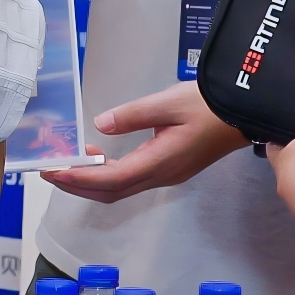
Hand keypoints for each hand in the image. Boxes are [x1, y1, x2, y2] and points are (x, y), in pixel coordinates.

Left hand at [39, 79, 248, 202]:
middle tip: (49, 170)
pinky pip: (132, 179)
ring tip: (68, 163)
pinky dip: (108, 173)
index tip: (53, 171)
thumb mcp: (169, 102)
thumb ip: (133, 115)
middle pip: (111, 192)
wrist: (244, 113)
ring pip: (120, 188)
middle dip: (77, 185)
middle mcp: (161, 176)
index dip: (79, 178)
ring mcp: (166, 175)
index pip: (110, 179)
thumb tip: (100, 125)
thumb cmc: (209, 105)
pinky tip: (99, 156)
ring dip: (91, 181)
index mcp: (159, 163)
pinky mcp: (170, 168)